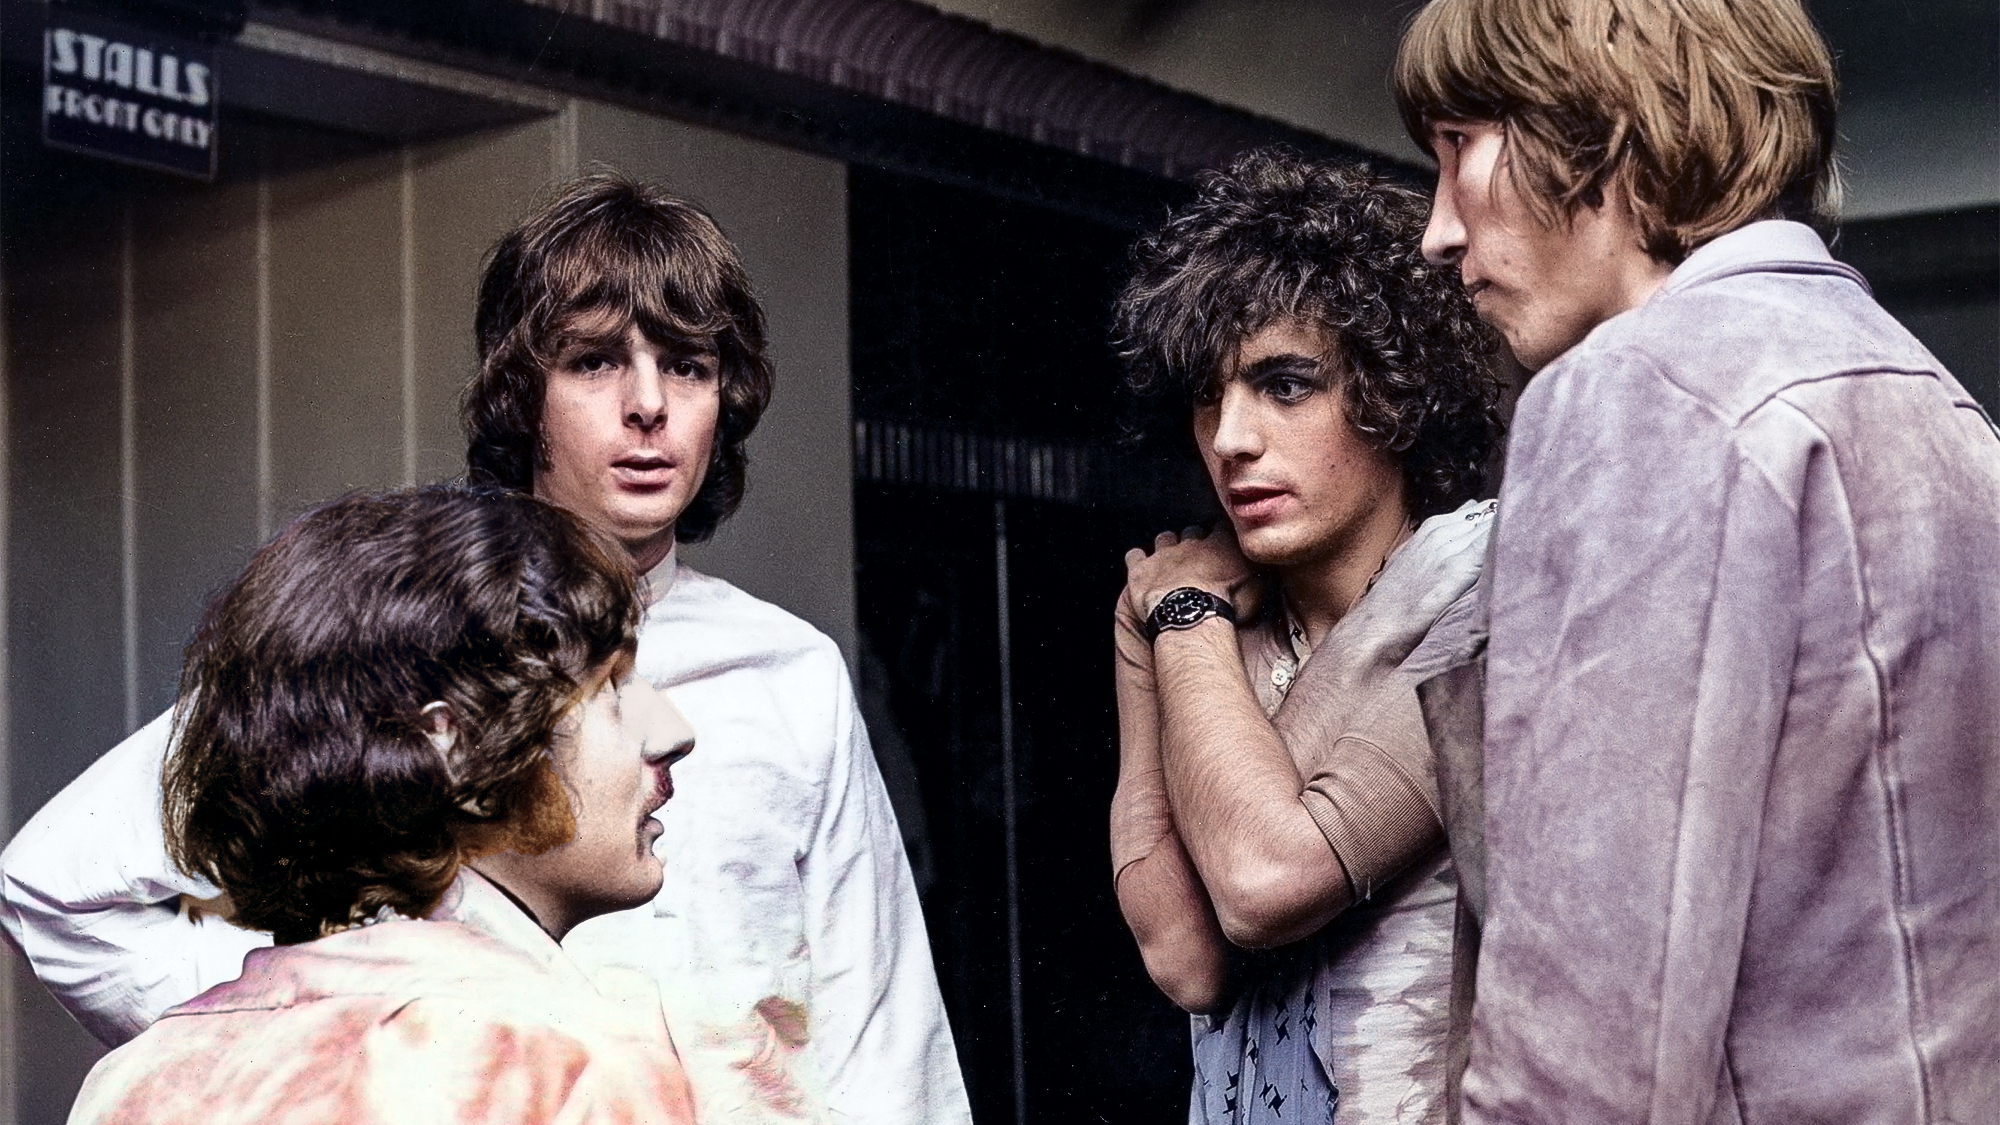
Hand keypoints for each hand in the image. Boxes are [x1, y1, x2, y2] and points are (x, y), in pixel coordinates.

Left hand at [1120, 524, 1261, 628]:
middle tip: (1196, 555)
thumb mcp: (1257, 591)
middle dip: (1193, 539)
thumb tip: (1261, 573)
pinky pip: (1135, 556)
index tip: (1222, 540)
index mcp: (1220, 545)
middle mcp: (1191, 544)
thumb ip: (1258, 575)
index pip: (1221, 529)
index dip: (1221, 534)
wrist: (1191, 614)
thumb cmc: (1226, 606)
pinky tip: (1139, 562)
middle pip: (1191, 532)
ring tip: (1169, 558)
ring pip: (1164, 540)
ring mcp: (1164, 555)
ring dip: (1166, 546)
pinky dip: (1137, 558)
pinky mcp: (1141, 569)